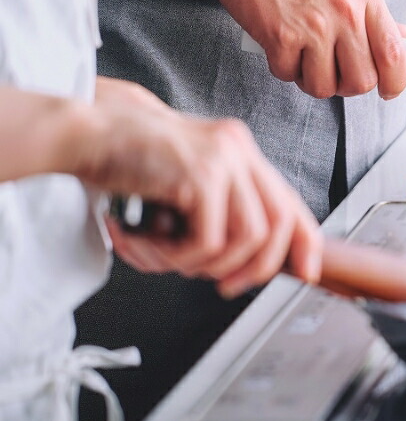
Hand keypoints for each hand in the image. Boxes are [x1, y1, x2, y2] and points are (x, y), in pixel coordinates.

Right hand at [72, 79, 323, 297]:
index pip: (289, 202)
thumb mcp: (184, 183)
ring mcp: (223, 159)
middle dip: (255, 269)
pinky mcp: (202, 174)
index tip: (304, 274)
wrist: (85, 133)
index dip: (303, 243)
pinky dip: (177, 257)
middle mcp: (239, 150)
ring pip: (245, 240)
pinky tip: (143, 244)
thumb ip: (217, 208)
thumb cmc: (125, 162)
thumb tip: (247, 262)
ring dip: (201, 265)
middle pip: (278, 225)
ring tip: (159, 257)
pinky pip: (208, 242)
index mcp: (240, 152)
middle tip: (223, 287)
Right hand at [201, 0, 405, 100]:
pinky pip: (289, 76)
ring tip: (304, 54)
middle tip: (334, 71)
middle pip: (362, 80)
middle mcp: (344, 11)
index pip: (394, 54)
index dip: (395, 82)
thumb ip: (374, 13)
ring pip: (325, 87)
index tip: (387, 90)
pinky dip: (283, 67)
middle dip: (347, 86)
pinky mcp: (281, 36)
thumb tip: (403, 38)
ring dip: (313, 79)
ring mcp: (313, 25)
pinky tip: (280, 44)